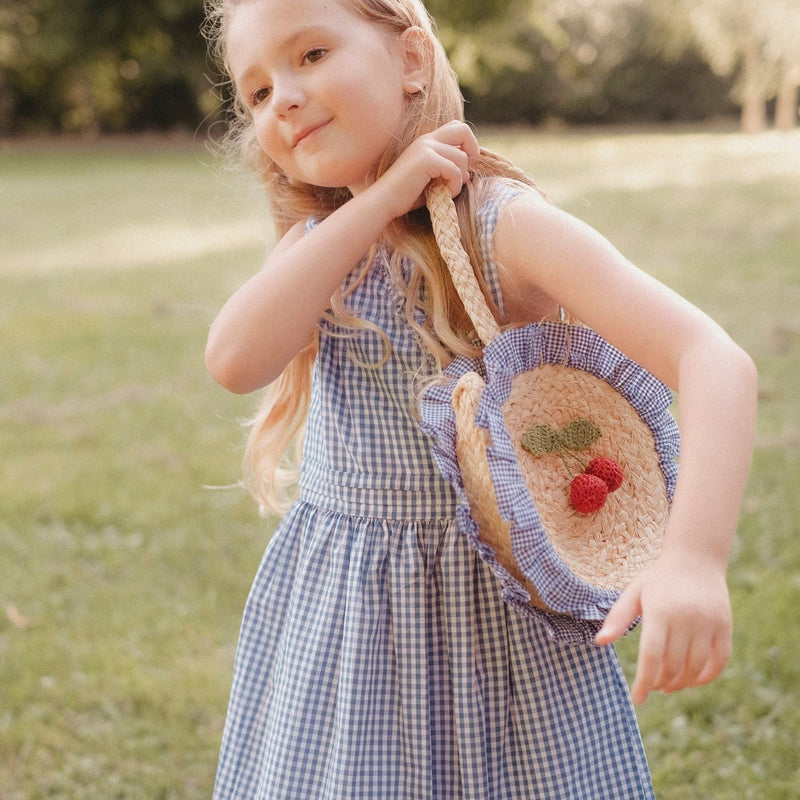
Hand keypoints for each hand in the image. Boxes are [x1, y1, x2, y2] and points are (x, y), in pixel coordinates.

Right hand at [372, 120, 479, 219]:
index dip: (467, 144)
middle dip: (472, 151)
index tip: (464, 167)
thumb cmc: (406, 196)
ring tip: (448, 190)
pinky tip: (444, 194)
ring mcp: (426, 147)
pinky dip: (454, 186)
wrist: (384, 201)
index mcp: (426, 141)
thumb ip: (446, 170)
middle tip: (465, 173)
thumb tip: (468, 173)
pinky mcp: (426, 159)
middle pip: (463, 130)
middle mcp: (426, 139)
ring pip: (461, 156)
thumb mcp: (429, 179)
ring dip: (460, 177)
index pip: (456, 128)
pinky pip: (455, 170)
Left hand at [595, 550, 731, 704]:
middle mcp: (686, 618)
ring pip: (696, 667)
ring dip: (682, 683)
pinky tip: (694, 680)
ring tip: (670, 685)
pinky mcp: (724, 626)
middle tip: (654, 687)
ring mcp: (708, 623)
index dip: (644, 681)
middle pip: (673, 665)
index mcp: (660, 611)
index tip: (637, 699)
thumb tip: (599, 642)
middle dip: (661, 682)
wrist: (695, 558)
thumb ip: (617, 617)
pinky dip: (707, 676)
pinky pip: (720, 660)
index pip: (652, 656)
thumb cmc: (658, 579)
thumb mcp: (634, 592)